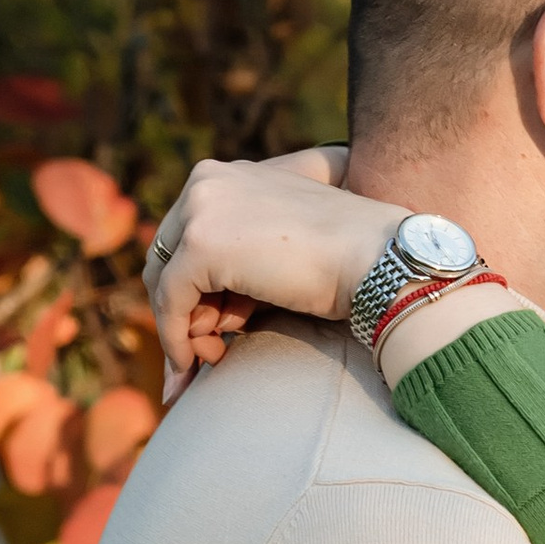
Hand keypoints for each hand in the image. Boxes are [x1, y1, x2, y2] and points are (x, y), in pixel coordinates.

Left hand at [143, 147, 399, 397]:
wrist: (379, 259)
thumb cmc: (348, 259)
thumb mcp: (281, 246)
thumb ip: (242, 257)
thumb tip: (205, 312)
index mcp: (228, 173)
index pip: (185, 237)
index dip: (195, 288)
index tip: (216, 330)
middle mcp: (207, 180)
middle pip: (167, 259)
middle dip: (184, 311)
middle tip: (210, 352)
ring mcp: (201, 209)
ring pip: (164, 283)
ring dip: (182, 330)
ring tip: (216, 359)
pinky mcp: (200, 246)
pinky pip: (170, 304)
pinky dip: (175, 341)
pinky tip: (190, 370)